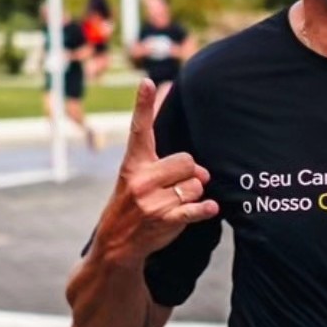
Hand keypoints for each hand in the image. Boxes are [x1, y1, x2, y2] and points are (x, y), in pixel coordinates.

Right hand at [98, 79, 217, 266]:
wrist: (116, 244)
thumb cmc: (132, 206)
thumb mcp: (135, 179)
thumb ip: (164, 166)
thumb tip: (203, 172)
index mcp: (133, 164)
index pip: (140, 129)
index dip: (144, 104)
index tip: (148, 82)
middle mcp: (141, 179)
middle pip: (187, 161)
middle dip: (190, 174)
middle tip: (179, 185)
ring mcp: (152, 201)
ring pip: (195, 185)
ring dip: (194, 194)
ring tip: (175, 204)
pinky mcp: (165, 219)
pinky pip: (196, 208)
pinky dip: (206, 209)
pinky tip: (210, 209)